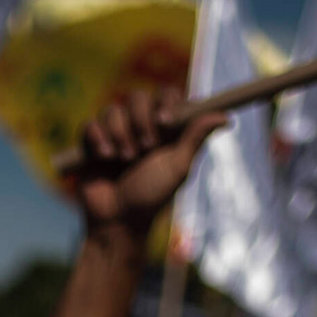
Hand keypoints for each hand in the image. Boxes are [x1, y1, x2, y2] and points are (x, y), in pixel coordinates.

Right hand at [74, 89, 226, 235]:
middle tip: (144, 147)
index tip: (165, 121)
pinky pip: (91, 124)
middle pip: (137, 97)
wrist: (117, 221)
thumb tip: (226, 116)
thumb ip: (196, 138)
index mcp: (164, 129)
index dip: (166, 101)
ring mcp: (114, 133)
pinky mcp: (92, 143)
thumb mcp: (178, 168)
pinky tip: (104, 157)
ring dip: (119, 133)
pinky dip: (97, 137)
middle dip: (140, 120)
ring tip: (122, 159)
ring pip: (112, 110)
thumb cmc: (152, 198)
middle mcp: (139, 126)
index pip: (166, 95)